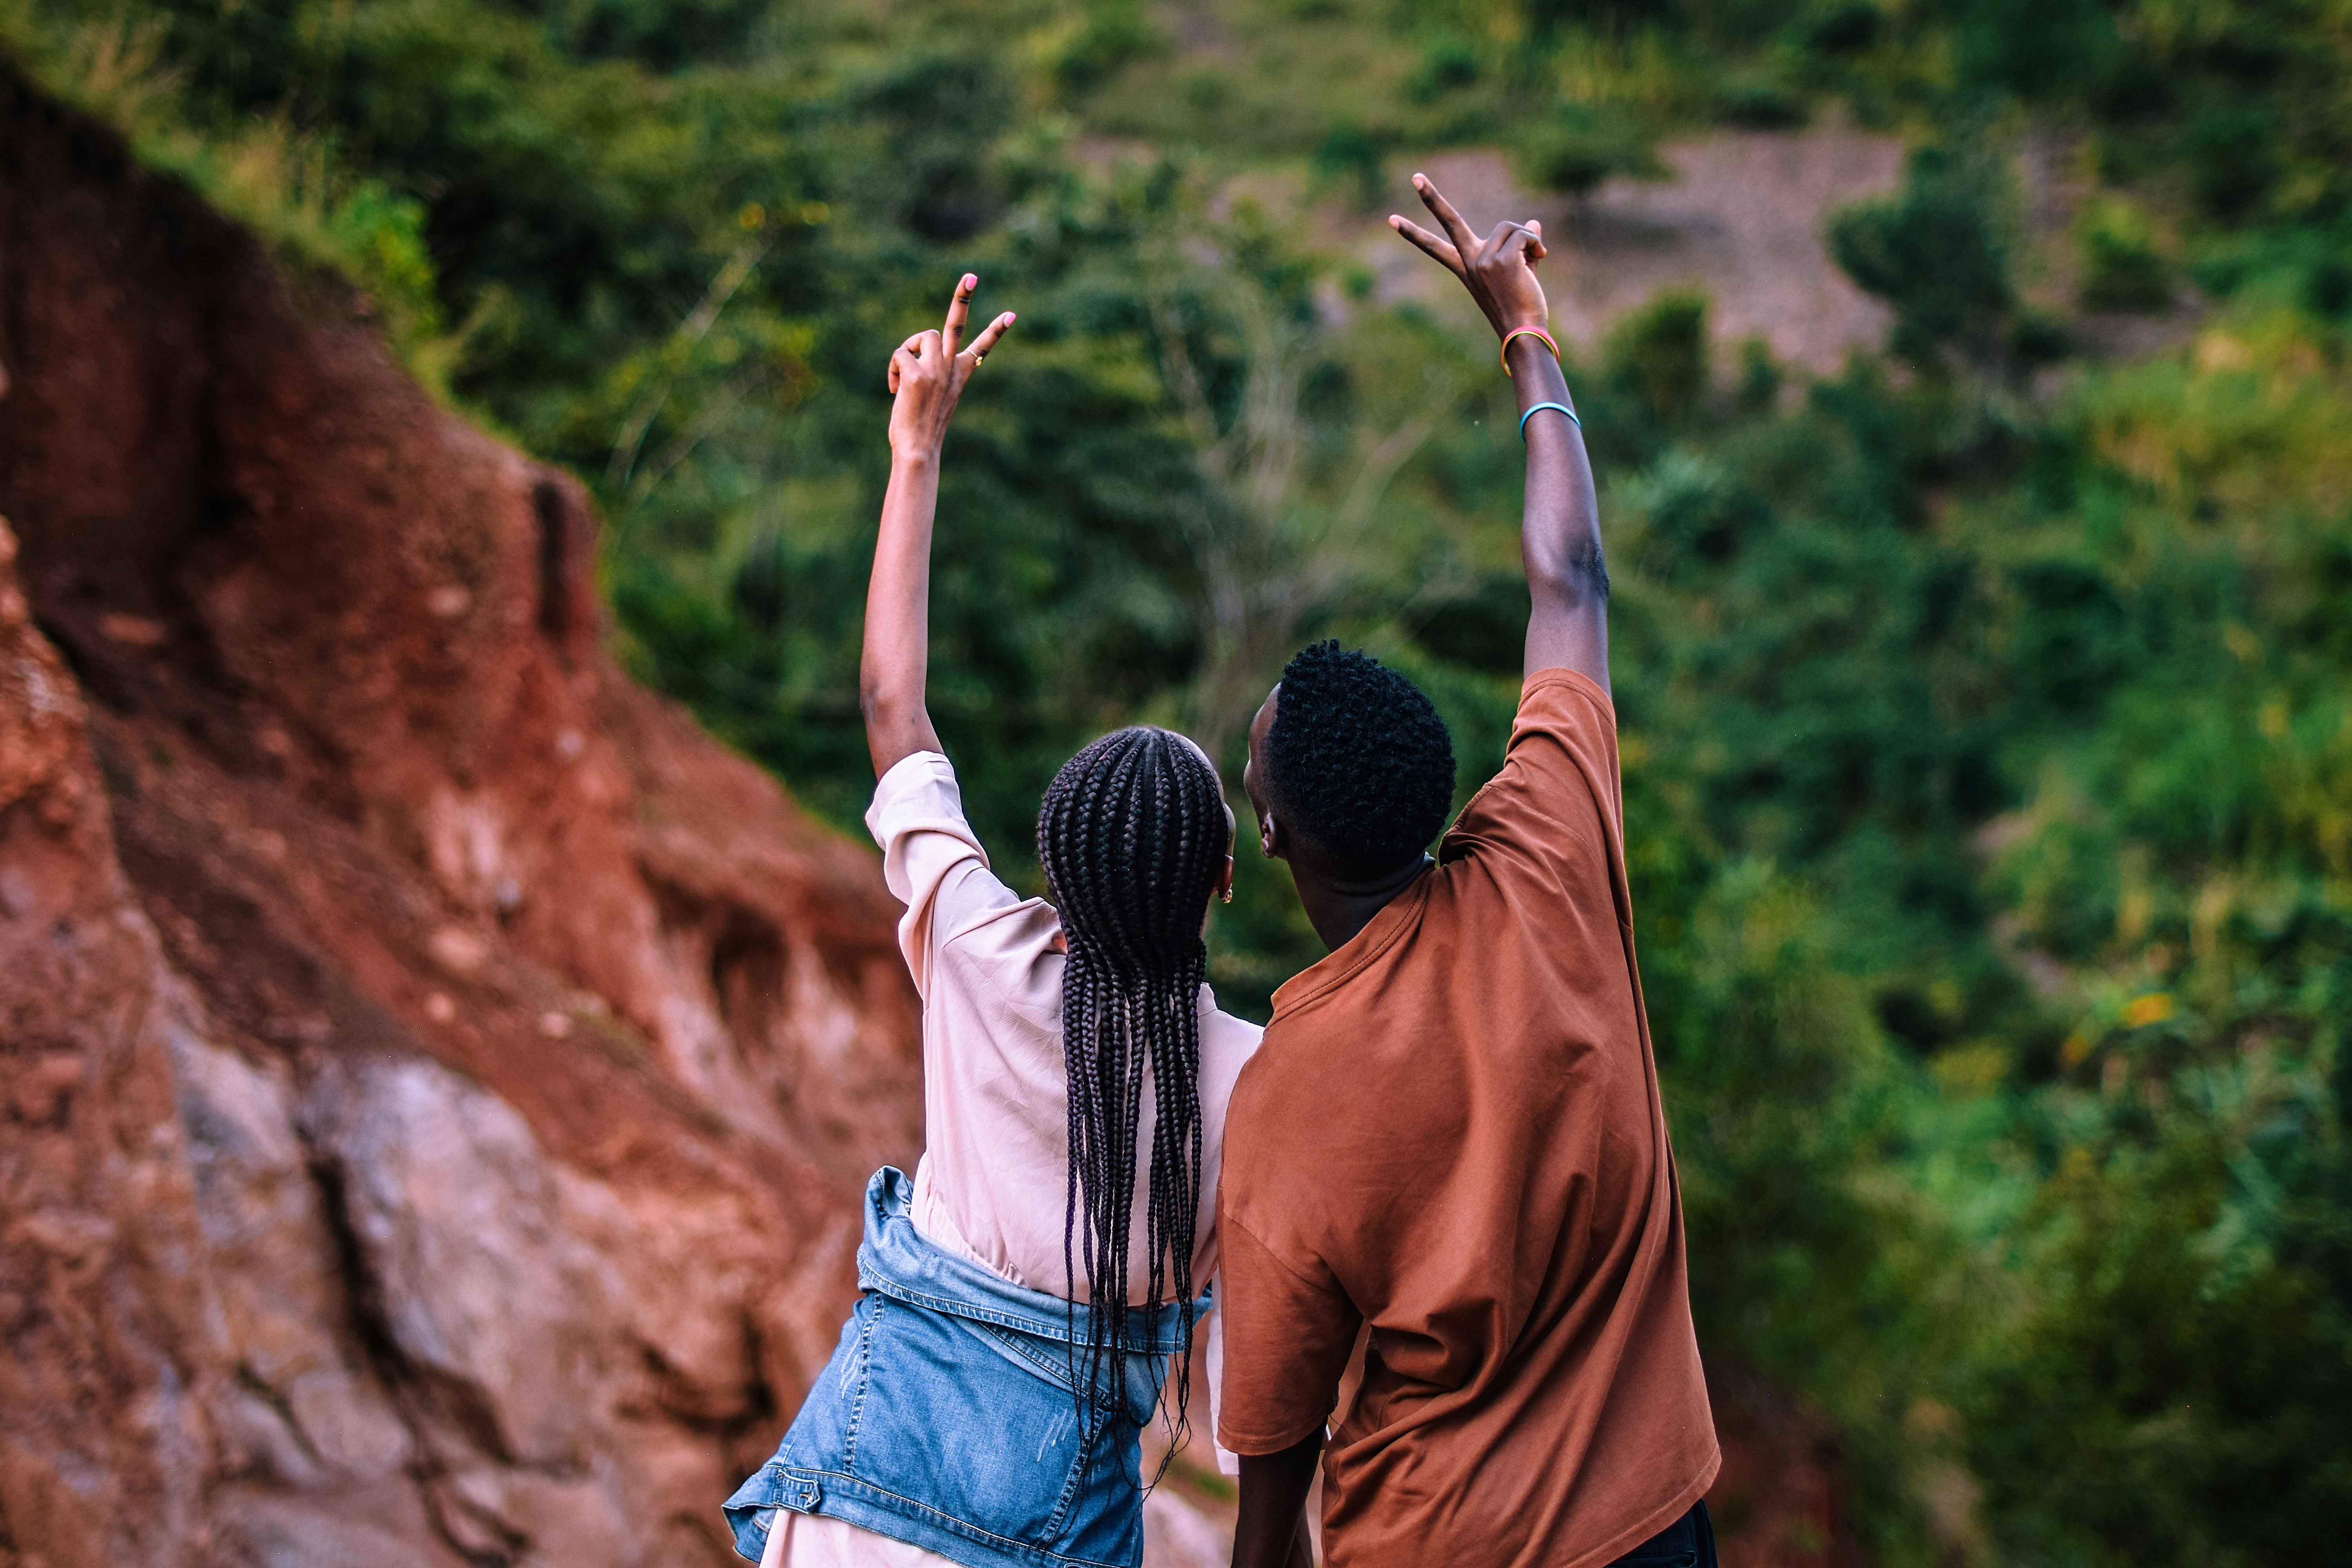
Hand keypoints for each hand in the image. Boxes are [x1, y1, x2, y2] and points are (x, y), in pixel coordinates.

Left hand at [887, 274, 1015, 460]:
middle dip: (963, 298)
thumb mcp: (932, 396)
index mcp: (960, 375)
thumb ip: (930, 372)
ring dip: (909, 349)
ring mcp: (936, 371)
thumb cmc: (921, 428)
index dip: (996, 331)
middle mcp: (951, 369)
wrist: (919, 450)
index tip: (1012, 315)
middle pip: (956, 325)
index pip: (982, 348)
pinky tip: (896, 390)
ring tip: (904, 377)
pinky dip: (893, 369)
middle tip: (971, 276)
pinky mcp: (917, 374)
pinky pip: (900, 354)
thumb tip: (911, 354)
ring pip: (923, 336)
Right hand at [1389, 173, 1549, 340]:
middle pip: (1450, 222)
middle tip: (1415, 176)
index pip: (1435, 247)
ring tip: (1535, 259)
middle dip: (1431, 198)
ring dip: (1528, 239)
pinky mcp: (1501, 260)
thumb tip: (1534, 222)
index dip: (1414, 233)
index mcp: (1466, 269)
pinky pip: (1524, 234)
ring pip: (1510, 227)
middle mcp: (1470, 262)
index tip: (1391, 220)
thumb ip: (1523, 248)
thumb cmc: (1522, 309)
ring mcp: (1483, 260)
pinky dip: (1536, 244)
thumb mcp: (1519, 274)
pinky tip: (1540, 259)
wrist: (1523, 333)